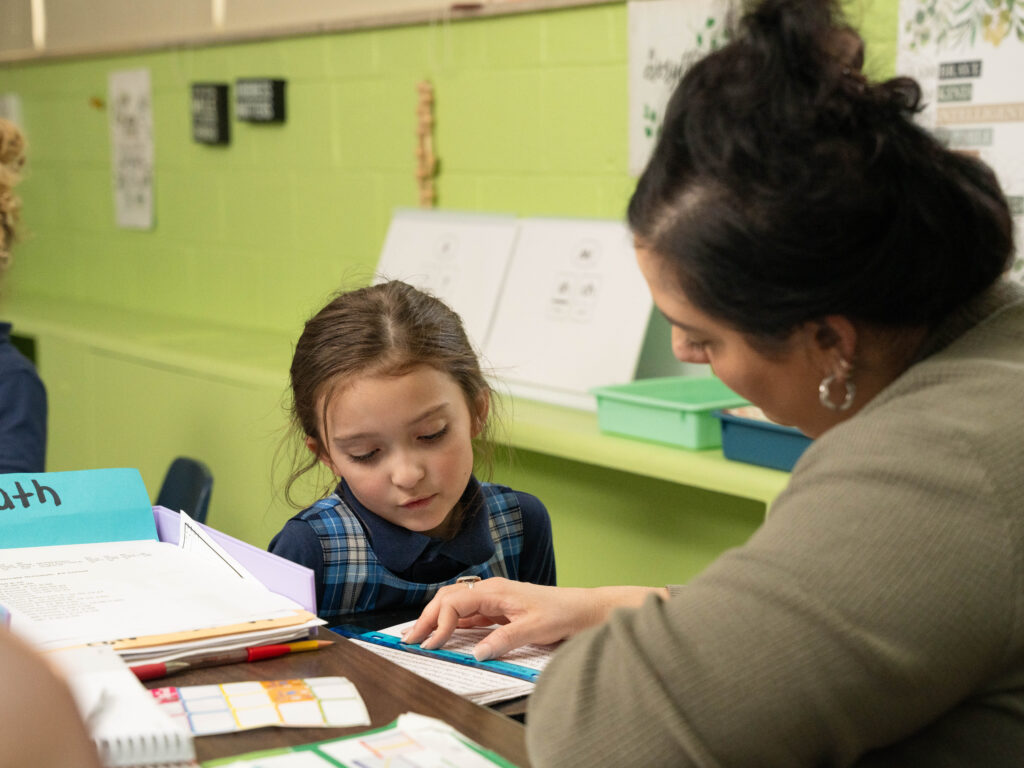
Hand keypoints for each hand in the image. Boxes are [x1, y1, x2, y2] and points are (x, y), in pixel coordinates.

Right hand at [404, 578, 667, 659]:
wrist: (585, 609)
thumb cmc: (563, 614)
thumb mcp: (535, 629)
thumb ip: (504, 639)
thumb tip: (476, 653)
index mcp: (494, 591)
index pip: (454, 603)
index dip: (438, 623)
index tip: (430, 645)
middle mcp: (490, 592)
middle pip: (447, 599)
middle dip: (426, 618)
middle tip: (407, 639)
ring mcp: (494, 601)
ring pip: (455, 606)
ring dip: (435, 619)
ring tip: (417, 636)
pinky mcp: (500, 611)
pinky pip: (469, 616)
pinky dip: (451, 625)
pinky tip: (444, 636)